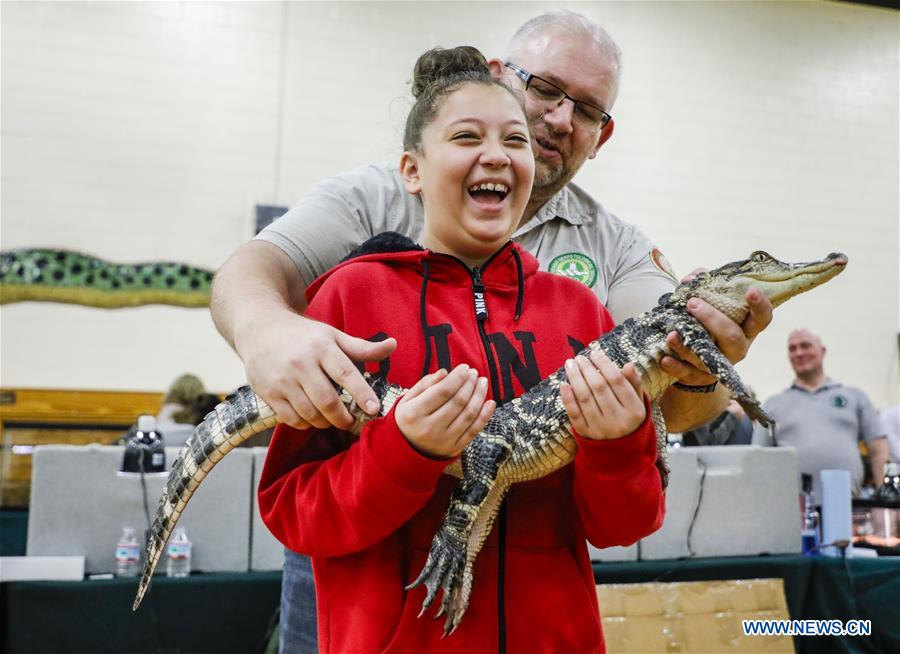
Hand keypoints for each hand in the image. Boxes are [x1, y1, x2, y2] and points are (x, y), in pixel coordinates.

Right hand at [237, 309, 395, 429]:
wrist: (260, 329)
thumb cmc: (304, 335)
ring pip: (310, 413)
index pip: (346, 373)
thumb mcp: (332, 335)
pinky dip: (306, 423)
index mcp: (321, 347)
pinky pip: (292, 419)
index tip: (373, 409)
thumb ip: (362, 347)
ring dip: (326, 422)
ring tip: (333, 419)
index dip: (361, 393)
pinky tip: (312, 417)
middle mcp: (301, 363)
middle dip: (343, 418)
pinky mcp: (268, 393)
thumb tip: (393, 345)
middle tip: (351, 421)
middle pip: (327, 400)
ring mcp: (283, 380)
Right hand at [395, 365, 494, 458]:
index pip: (442, 391)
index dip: (457, 377)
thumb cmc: (409, 419)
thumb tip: (445, 372)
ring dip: (479, 396)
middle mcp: (429, 428)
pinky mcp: (454, 449)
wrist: (407, 450)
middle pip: (458, 402)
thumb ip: (425, 384)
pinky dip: (485, 416)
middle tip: (475, 373)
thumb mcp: (407, 400)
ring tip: (482, 382)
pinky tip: (490, 402)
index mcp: (414, 414)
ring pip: (468, 415)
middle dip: (469, 384)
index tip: (465, 367)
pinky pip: (474, 430)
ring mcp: (443, 441)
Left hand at [560, 351, 646, 439]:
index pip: (617, 381)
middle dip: (587, 369)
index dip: (604, 364)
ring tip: (570, 365)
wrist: (621, 454)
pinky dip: (568, 398)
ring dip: (575, 378)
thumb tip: (628, 365)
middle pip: (599, 388)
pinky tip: (564, 384)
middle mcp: (618, 420)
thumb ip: (634, 384)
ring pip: (585, 398)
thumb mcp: (638, 403)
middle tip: (579, 358)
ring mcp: (601, 429)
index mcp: (634, 410)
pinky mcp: (586, 434)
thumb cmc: (629, 420)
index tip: (595, 354)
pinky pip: (574, 413)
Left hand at [660, 275, 772, 384]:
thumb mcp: (711, 307)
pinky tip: (665, 358)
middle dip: (712, 319)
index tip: (750, 290)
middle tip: (692, 303)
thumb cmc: (706, 326)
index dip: (760, 306)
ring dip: (687, 344)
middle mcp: (737, 348)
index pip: (762, 319)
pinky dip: (675, 366)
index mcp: (746, 329)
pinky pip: (687, 373)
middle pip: (732, 336)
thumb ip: (704, 288)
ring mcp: (718, 364)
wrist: (695, 363)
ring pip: (706, 356)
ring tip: (672, 333)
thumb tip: (692, 278)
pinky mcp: (698, 377)